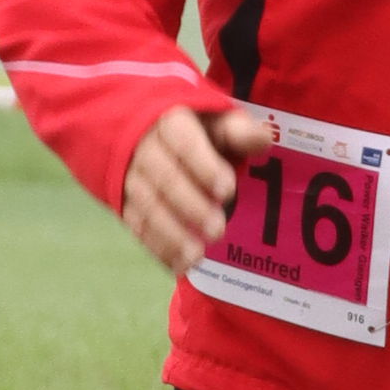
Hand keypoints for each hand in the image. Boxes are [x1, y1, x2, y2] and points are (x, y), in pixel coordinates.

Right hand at [122, 101, 275, 277]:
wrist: (150, 140)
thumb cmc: (198, 134)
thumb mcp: (218, 124)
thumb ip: (239, 132)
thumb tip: (264, 139)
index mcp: (170, 123)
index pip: (184, 142)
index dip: (204, 166)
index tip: (227, 190)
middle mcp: (145, 150)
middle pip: (165, 178)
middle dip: (190, 205)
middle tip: (218, 230)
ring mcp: (132, 179)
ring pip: (147, 206)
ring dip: (171, 234)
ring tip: (196, 256)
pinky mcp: (126, 205)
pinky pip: (137, 228)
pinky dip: (156, 248)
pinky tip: (178, 265)